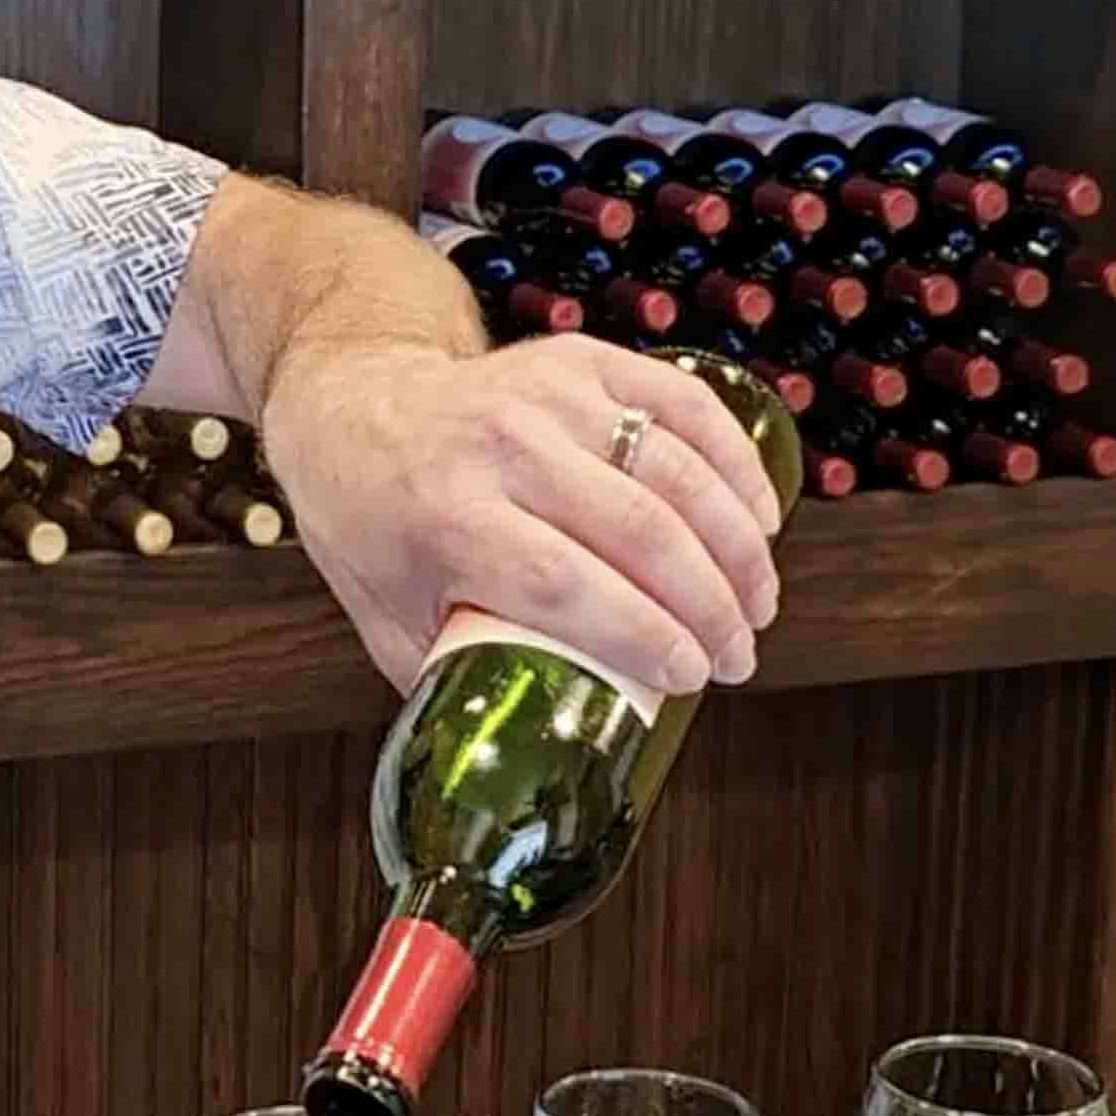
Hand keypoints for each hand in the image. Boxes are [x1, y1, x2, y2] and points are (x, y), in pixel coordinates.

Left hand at [261, 335, 790, 695]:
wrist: (353, 405)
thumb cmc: (373, 524)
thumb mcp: (385, 613)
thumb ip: (454, 677)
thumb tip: (535, 753)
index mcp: (442, 516)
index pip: (561, 583)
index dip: (642, 633)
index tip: (692, 676)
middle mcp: (498, 445)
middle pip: (635, 530)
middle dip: (709, 604)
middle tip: (738, 658)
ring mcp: (546, 394)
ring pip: (673, 469)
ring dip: (735, 546)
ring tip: (758, 606)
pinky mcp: (583, 362)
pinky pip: (683, 405)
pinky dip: (736, 463)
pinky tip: (762, 520)